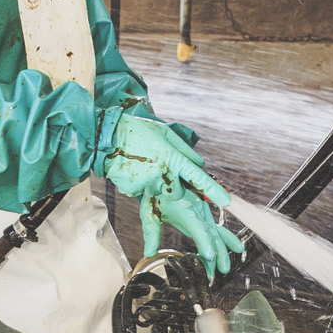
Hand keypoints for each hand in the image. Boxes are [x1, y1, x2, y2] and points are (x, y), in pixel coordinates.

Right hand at [102, 107, 228, 210]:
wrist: (106, 136)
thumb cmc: (137, 131)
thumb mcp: (165, 134)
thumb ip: (185, 151)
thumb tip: (199, 165)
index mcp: (171, 157)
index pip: (197, 176)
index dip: (212, 190)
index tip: (225, 201)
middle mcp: (161, 172)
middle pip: (178, 193)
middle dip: (174, 187)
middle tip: (161, 169)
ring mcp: (146, 182)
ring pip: (160, 192)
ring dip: (156, 183)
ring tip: (144, 165)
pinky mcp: (133, 189)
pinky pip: (144, 192)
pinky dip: (142, 184)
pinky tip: (134, 170)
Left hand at [158, 189, 243, 278]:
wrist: (163, 174)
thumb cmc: (155, 192)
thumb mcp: (150, 212)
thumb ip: (152, 233)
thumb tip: (149, 253)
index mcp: (186, 208)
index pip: (198, 229)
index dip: (205, 242)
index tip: (209, 256)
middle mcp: (199, 209)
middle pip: (211, 235)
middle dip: (216, 255)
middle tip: (217, 273)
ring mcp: (204, 211)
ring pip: (216, 233)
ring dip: (222, 251)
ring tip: (225, 267)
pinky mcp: (204, 213)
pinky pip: (218, 228)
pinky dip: (226, 239)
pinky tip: (236, 248)